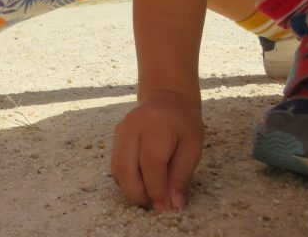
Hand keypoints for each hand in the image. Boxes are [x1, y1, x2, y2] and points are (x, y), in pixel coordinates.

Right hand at [111, 91, 203, 211]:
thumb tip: (173, 205)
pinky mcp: (115, 137)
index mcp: (154, 126)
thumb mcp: (193, 148)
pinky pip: (115, 164)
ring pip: (116, 168)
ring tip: (149, 195)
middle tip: (154, 205)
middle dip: (138, 193)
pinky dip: (126, 179)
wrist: (166, 98)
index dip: (156, 191)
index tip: (165, 209)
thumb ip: (181, 176)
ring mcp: (120, 131)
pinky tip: (141, 183)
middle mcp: (131, 127)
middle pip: (125, 168)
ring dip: (130, 188)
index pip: (150, 165)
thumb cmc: (184, 123)